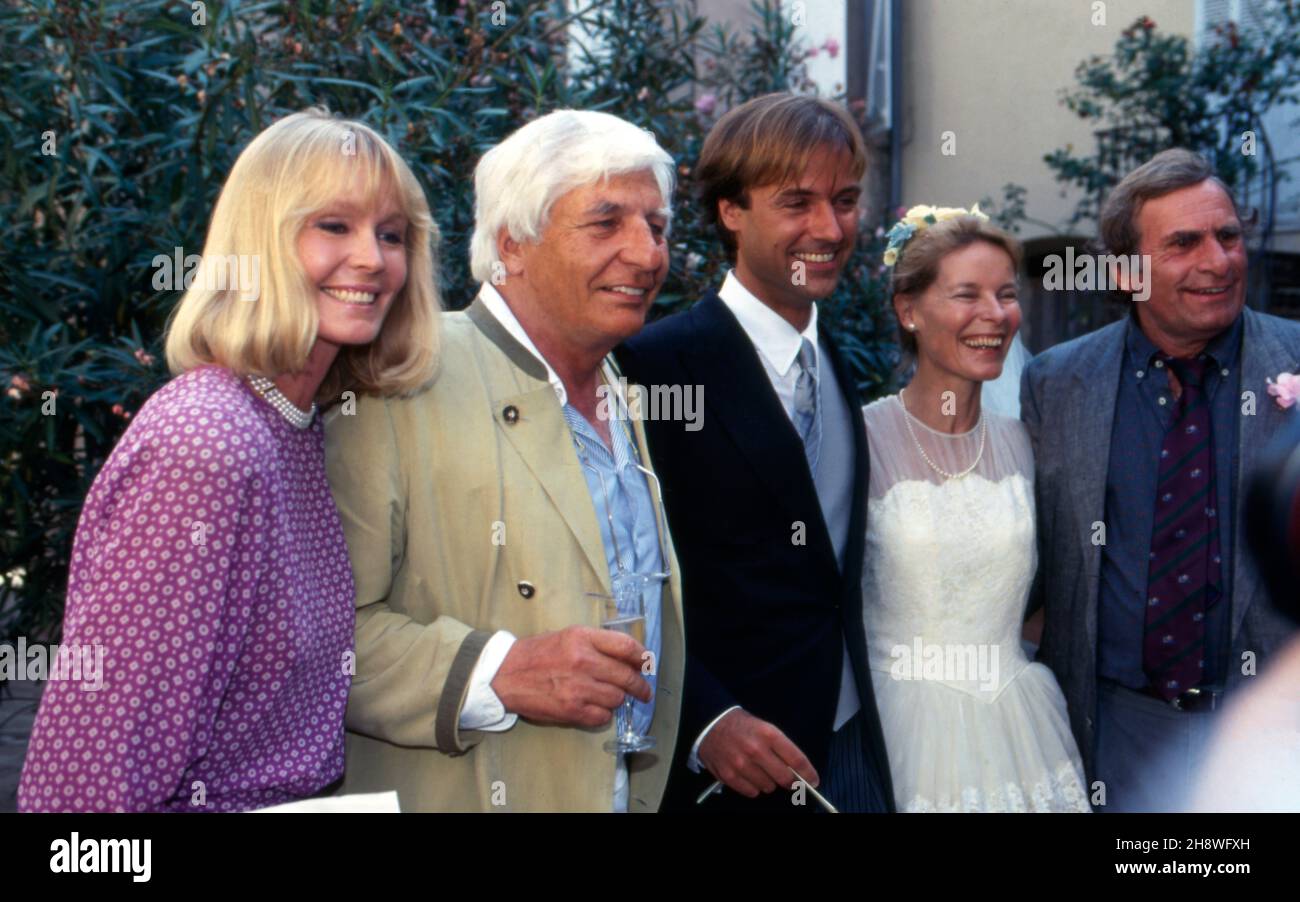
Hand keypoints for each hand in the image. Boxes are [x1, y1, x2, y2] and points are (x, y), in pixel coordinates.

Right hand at [491, 625, 650, 727]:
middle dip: (640, 687)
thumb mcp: (567, 636)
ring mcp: (578, 687)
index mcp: (582, 638)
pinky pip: (602, 717)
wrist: (505, 676)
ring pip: (617, 698)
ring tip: (609, 697)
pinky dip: (603, 715)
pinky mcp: (572, 709)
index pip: (626, 646)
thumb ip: (595, 643)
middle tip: (644, 692)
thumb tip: (627, 656)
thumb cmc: (535, 654)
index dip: (642, 657)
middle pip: (627, 676)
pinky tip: (595, 708)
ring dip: (617, 700)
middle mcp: (583, 661)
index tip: (646, 664)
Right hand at [698, 708, 817, 797]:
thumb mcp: (764, 727)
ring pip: (768, 787)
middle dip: (790, 781)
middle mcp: (756, 750)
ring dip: (769, 783)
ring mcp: (741, 764)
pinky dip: (753, 788)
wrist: (710, 723)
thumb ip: (780, 748)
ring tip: (760, 771)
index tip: (813, 780)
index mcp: (768, 734)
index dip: (808, 773)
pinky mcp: (729, 775)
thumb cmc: (742, 726)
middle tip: (788, 780)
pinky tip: (749, 776)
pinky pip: (751, 792)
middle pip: (784, 778)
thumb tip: (797, 771)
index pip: (796, 759)